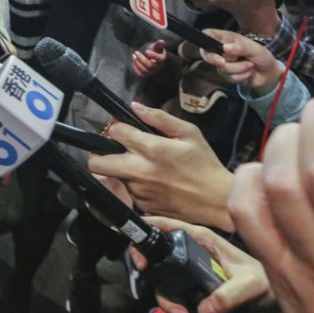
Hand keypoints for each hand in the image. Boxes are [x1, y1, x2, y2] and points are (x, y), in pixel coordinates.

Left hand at [88, 102, 234, 230]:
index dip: (118, 129)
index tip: (125, 131)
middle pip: (96, 164)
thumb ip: (160, 118)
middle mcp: (139, 171)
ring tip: (146, 168)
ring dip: (123, 170)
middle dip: (100, 155)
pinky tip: (154, 183)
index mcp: (150, 149)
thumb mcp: (189, 133)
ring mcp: (138, 191)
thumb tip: (135, 106)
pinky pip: (129, 191)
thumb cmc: (204, 163)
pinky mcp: (142, 206)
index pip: (114, 133)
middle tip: (114, 151)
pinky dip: (136, 185)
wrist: (217, 200)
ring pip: (114, 177)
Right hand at [128, 216, 275, 312]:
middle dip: (157, 285)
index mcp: (202, 239)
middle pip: (158, 261)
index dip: (147, 234)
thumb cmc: (265, 280)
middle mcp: (191, 252)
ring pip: (164, 285)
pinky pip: (177, 300)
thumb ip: (230, 294)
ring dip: (170, 305)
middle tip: (170, 305)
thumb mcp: (252, 284)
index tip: (141, 259)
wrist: (272, 298)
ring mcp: (190, 272)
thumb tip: (204, 309)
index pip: (166, 226)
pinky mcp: (193, 290)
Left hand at [131, 39, 167, 77]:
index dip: (153, 55)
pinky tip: (133, 61)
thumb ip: (158, 44)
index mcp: (161, 59)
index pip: (159, 59)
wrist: (154, 60)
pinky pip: (140, 74)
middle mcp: (157, 67)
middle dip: (141, 58)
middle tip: (136, 52)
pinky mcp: (145, 75)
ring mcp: (151, 72)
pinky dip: (135, 68)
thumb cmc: (155, 52)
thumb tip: (161, 41)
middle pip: (150, 65)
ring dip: (137, 63)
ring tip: (133, 56)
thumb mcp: (157, 47)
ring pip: (144, 70)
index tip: (146, 51)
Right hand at [200, 29, 284, 95]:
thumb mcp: (254, 48)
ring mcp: (223, 63)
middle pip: (209, 55)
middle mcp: (221, 50)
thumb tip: (225, 48)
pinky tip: (248, 73)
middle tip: (230, 61)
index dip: (204, 40)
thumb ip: (240, 47)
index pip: (207, 34)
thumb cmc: (262, 56)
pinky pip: (229, 78)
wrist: (269, 74)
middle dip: (224, 61)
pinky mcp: (226, 75)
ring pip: (222, 69)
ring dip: (239, 69)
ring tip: (250, 65)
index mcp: (226, 38)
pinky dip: (241, 76)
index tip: (214, 50)